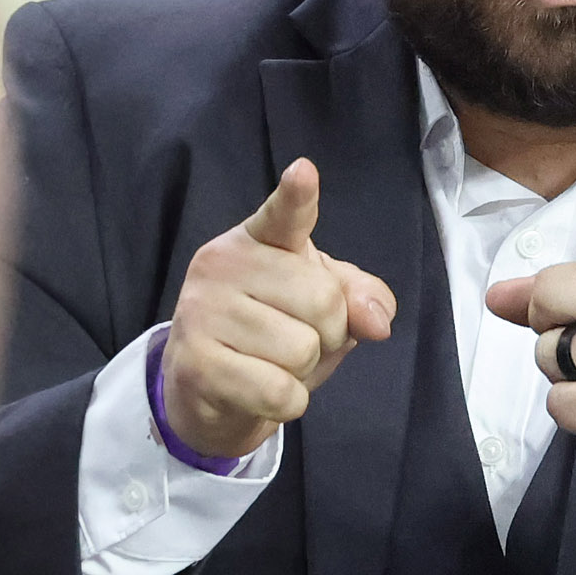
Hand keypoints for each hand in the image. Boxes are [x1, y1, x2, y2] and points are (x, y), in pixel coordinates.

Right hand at [161, 159, 397, 459]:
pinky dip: (287, 402)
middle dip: (327, 335)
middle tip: (294, 339)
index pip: (283, 215)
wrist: (203, 390)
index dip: (297, 196)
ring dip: (302, 372)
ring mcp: (203, 312)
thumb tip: (378, 320)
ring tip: (270, 364)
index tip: (304, 172)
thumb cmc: (269, 334)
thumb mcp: (320, 306)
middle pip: (323, 302)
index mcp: (257, 240)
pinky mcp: (197, 364)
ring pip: (302, 351)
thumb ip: (358, 298)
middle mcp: (222, 264)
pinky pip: (279, 391)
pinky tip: (259, 391)